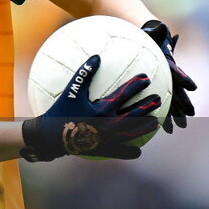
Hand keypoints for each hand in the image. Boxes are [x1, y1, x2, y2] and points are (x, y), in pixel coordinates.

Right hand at [21, 54, 160, 161]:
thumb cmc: (59, 112)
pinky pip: (120, 152)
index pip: (124, 94)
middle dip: (148, 105)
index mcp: (102, 109)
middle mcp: (108, 124)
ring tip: (155, 123)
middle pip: (134, 113)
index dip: (136, 85)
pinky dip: (130, 151)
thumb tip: (96, 56)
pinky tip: (138, 151)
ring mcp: (107, 139)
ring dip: (145, 127)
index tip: (145, 78)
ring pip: (132, 133)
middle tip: (158, 98)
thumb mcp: (70, 91)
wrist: (50, 138)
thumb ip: (83, 73)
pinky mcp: (103, 150)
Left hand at [141, 19, 196, 132]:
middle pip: (179, 92)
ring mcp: (166, 85)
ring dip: (175, 115)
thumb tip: (161, 26)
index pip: (178, 73)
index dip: (185, 79)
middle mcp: (171, 77)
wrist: (152, 41)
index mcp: (170, 64)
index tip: (192, 86)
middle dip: (184, 104)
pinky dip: (162, 117)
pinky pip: (160, 105)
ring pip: (172, 103)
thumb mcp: (155, 33)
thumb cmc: (152, 36)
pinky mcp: (159, 91)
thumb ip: (158, 32)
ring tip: (179, 128)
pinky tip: (162, 129)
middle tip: (190, 115)